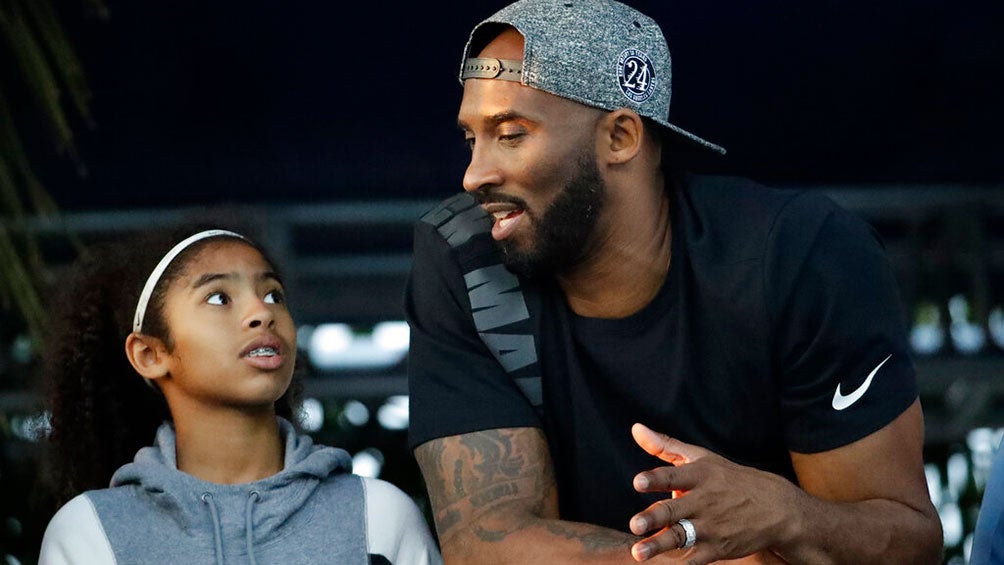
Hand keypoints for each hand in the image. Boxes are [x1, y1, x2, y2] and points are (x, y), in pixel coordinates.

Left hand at [628, 423, 798, 562]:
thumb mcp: (701, 457)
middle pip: (674, 509)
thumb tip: (635, 428)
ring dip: (658, 545)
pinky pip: (698, 558)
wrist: (777, 508)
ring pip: (681, 536)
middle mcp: (704, 501)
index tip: (638, 482)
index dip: (656, 479)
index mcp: (699, 475)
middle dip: (653, 518)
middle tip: (635, 524)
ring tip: (638, 553)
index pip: (673, 476)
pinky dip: (685, 563)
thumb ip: (665, 446)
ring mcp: (712, 526)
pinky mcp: (719, 548)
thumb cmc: (729, 479)